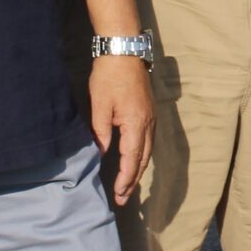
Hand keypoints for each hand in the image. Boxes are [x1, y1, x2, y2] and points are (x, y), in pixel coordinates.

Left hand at [88, 55, 153, 205]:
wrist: (123, 51)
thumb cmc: (109, 76)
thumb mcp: (99, 105)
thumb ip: (100, 131)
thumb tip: (102, 153)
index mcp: (135, 123)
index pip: (132, 159)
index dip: (126, 179)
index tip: (118, 195)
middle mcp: (148, 124)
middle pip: (143, 159)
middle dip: (133, 181)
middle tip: (123, 198)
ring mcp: (151, 118)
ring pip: (148, 151)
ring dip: (138, 170)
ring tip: (128, 185)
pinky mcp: (148, 112)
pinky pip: (148, 141)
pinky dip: (141, 156)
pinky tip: (134, 160)